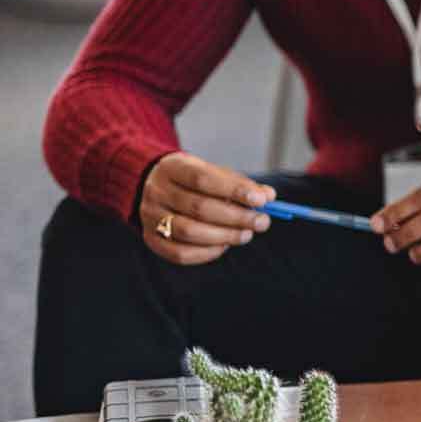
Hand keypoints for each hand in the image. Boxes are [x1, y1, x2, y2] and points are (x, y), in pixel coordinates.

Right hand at [138, 152, 274, 266]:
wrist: (156, 186)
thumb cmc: (194, 181)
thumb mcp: (215, 173)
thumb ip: (241, 184)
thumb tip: (268, 196)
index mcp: (172, 168)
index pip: (203, 178)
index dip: (234, 190)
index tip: (261, 200)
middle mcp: (156, 191)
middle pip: (198, 207)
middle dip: (236, 217)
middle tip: (262, 222)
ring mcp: (150, 216)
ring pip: (189, 232)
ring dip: (224, 236)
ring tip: (246, 234)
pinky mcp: (150, 238)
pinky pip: (180, 253)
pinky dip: (207, 252)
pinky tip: (224, 245)